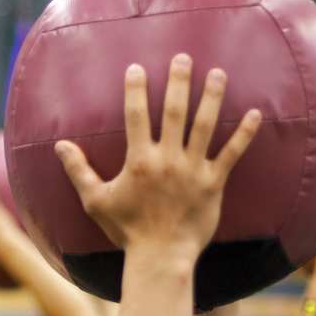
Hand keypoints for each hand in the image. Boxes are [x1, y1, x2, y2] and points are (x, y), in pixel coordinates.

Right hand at [54, 54, 260, 260]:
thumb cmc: (126, 230)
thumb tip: (60, 145)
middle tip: (184, 58)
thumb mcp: (95, 201)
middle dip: (179, 82)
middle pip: (174, 111)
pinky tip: (255, 113)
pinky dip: (245, 134)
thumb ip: (78, 170)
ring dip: (212, 97)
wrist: (160, 257)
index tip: (137, 69)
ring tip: (218, 73)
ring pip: (205, 125)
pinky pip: (232, 154)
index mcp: (139, 160)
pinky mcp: (213, 183)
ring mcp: (193, 170)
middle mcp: (167, 159)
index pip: (136, 116)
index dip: (135, 90)